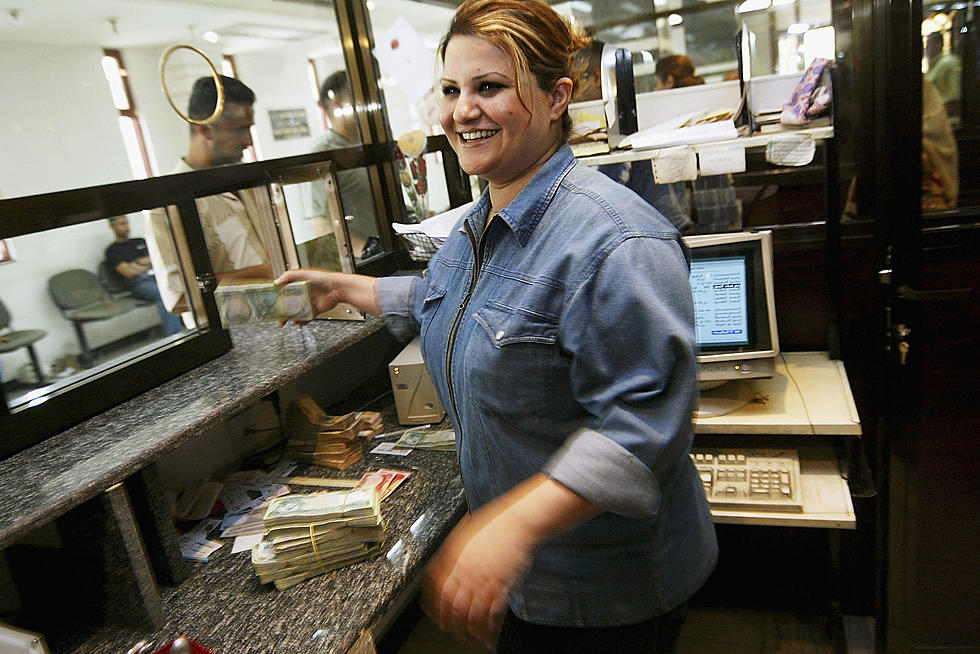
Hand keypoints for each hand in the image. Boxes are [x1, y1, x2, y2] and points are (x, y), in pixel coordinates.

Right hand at [274, 269, 380, 319]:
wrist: (338, 289)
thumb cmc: (322, 279)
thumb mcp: (303, 274)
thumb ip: (288, 276)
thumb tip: (275, 282)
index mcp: (297, 286)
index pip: (284, 293)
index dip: (277, 300)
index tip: (271, 306)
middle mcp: (302, 295)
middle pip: (289, 306)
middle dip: (282, 314)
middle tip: (279, 320)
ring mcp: (308, 303)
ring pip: (296, 313)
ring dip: (292, 319)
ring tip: (290, 322)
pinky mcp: (315, 310)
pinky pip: (306, 318)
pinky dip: (302, 322)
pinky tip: (299, 323)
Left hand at [421, 509, 533, 647]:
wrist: (519, 522)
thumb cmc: (497, 524)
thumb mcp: (467, 534)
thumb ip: (456, 553)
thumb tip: (448, 566)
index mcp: (455, 558)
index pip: (437, 589)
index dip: (434, 606)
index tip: (436, 615)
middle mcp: (467, 571)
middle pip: (452, 605)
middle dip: (451, 623)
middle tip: (452, 631)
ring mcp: (484, 580)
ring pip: (471, 614)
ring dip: (470, 631)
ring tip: (472, 639)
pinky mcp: (502, 586)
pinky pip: (492, 615)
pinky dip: (490, 630)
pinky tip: (490, 636)